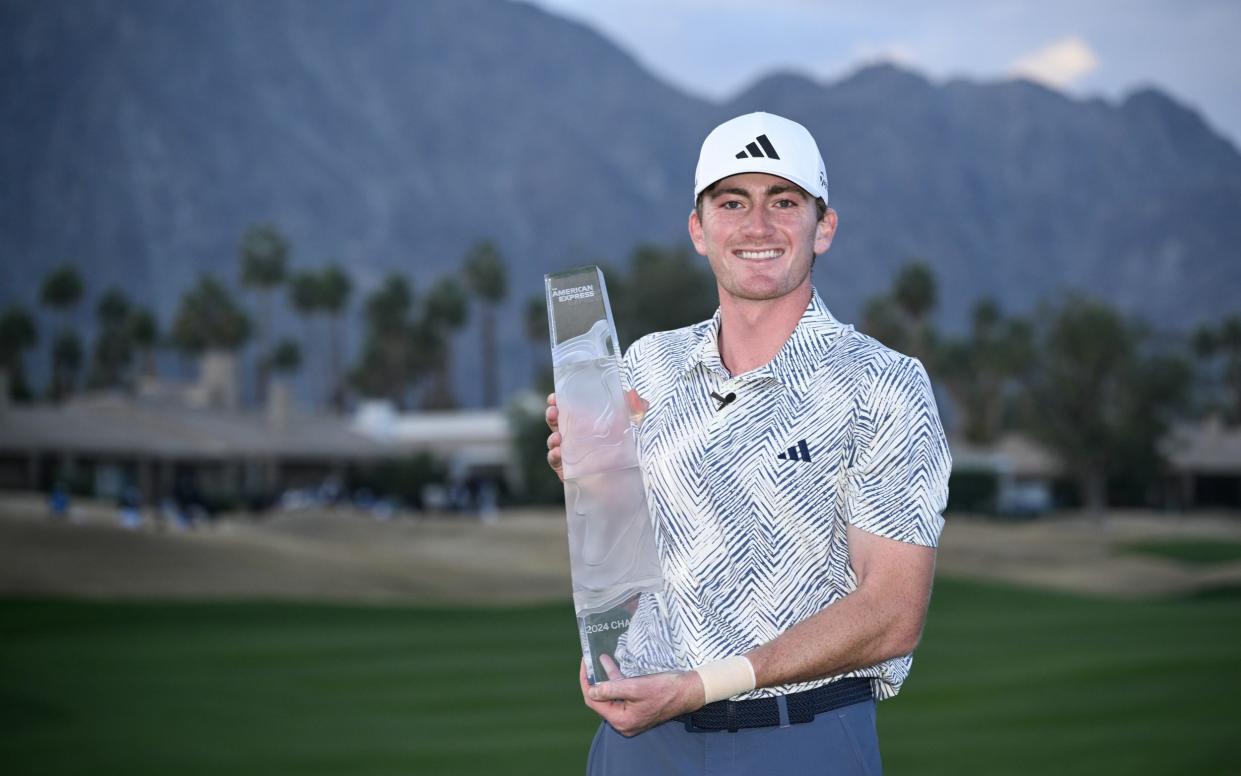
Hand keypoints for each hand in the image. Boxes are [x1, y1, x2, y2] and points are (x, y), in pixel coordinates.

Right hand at [545, 390, 648, 481]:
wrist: (628, 482)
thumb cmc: (625, 452)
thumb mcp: (632, 427)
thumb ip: (635, 410)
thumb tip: (635, 395)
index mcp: (584, 423)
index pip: (566, 409)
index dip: (557, 402)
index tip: (554, 397)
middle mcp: (574, 437)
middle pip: (555, 423)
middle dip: (551, 415)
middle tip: (553, 411)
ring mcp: (569, 454)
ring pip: (554, 443)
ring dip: (552, 438)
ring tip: (557, 437)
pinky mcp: (568, 471)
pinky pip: (556, 463)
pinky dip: (554, 457)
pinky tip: (558, 452)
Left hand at [578, 656, 704, 736]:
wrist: (689, 691)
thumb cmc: (665, 689)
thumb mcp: (636, 687)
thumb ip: (611, 689)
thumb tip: (591, 691)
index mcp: (622, 720)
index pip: (594, 702)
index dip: (586, 683)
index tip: (584, 664)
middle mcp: (624, 722)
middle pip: (602, 700)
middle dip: (596, 680)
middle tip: (590, 661)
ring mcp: (631, 716)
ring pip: (612, 696)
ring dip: (607, 678)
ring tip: (601, 659)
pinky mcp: (638, 709)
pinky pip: (622, 695)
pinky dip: (618, 681)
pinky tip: (614, 666)